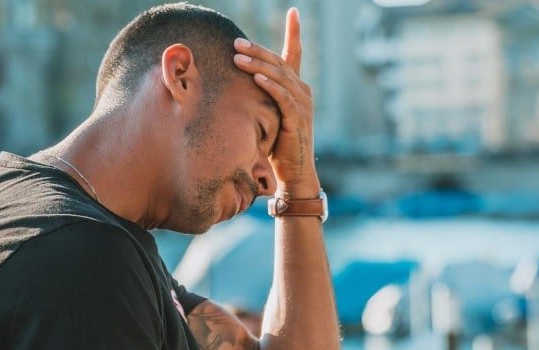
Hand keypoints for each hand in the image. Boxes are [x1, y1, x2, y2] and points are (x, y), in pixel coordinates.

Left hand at [233, 8, 319, 197]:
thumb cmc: (277, 146)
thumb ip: (260, 98)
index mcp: (296, 88)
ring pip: (279, 76)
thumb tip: (237, 83)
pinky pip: (282, 97)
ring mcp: (302, 104)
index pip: (295, 54)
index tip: (293, 11)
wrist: (294, 172)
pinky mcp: (297, 118)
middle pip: (279, 62)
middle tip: (235, 41)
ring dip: (257, 65)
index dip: (294, 32)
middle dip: (257, 50)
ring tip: (237, 57)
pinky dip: (269, 86)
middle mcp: (302, 91)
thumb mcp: (268, 115)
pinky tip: (255, 78)